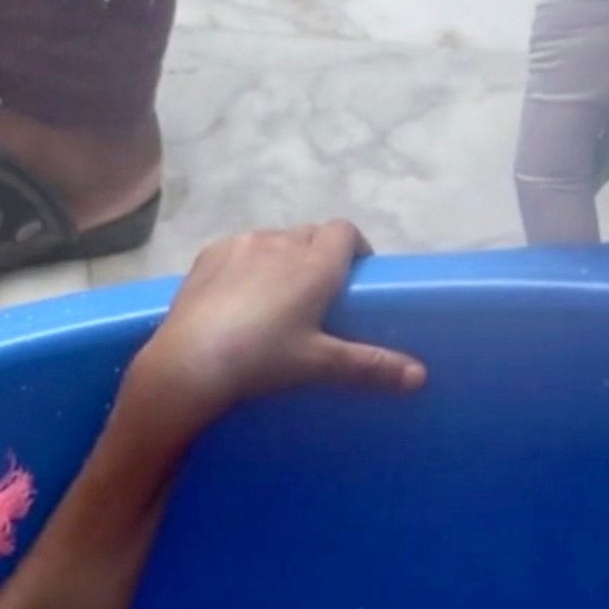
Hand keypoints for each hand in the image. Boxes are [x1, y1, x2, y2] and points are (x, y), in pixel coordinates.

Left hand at [129, 221, 424, 439]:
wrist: (188, 363)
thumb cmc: (262, 360)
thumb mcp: (319, 364)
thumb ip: (371, 366)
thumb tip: (420, 377)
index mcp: (314, 263)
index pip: (345, 232)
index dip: (354, 248)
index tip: (354, 275)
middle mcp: (280, 242)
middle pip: (309, 235)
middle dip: (318, 255)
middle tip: (316, 295)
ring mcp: (240, 246)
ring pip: (272, 240)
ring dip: (281, 258)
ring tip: (275, 298)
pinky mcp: (208, 256)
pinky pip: (238, 250)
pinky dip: (246, 264)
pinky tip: (237, 298)